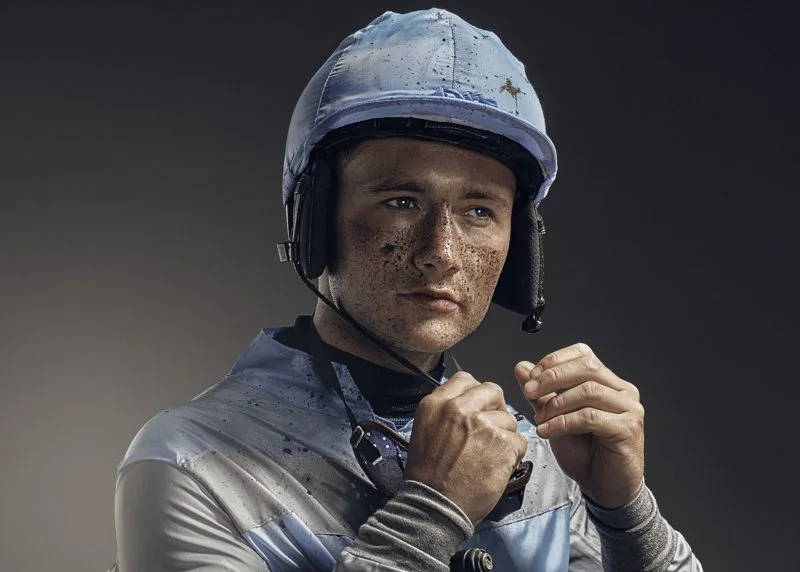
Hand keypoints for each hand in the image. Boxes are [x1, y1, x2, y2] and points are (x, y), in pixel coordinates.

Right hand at [405, 371, 527, 524]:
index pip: (465, 379)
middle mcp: (459, 408)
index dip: (476, 394)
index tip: (478, 407)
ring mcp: (482, 424)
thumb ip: (445, 411)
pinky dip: (513, 455)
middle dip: (495, 409)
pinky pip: (520, 440)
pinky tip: (498, 466)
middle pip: (492, 391)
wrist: (435, 506)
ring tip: (490, 455)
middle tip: (490, 430)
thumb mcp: (425, 430)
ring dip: (504, 436)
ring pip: (509, 418)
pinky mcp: (502, 443)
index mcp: (437, 403)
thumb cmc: (428, 476)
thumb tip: (468, 403)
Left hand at [514, 343, 644, 507]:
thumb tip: (522, 367)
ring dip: (557, 403)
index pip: (582, 354)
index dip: (554, 361)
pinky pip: (590, 416)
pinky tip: (548, 430)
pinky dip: (563, 422)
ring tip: (539, 418)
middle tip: (529, 390)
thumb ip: (540, 393)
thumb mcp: (554, 417)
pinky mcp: (628, 428)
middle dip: (552, 377)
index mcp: (607, 381)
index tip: (531, 377)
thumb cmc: (584, 454)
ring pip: (588, 390)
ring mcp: (629, 408)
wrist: (604, 488)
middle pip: (586, 367)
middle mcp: (622, 390)